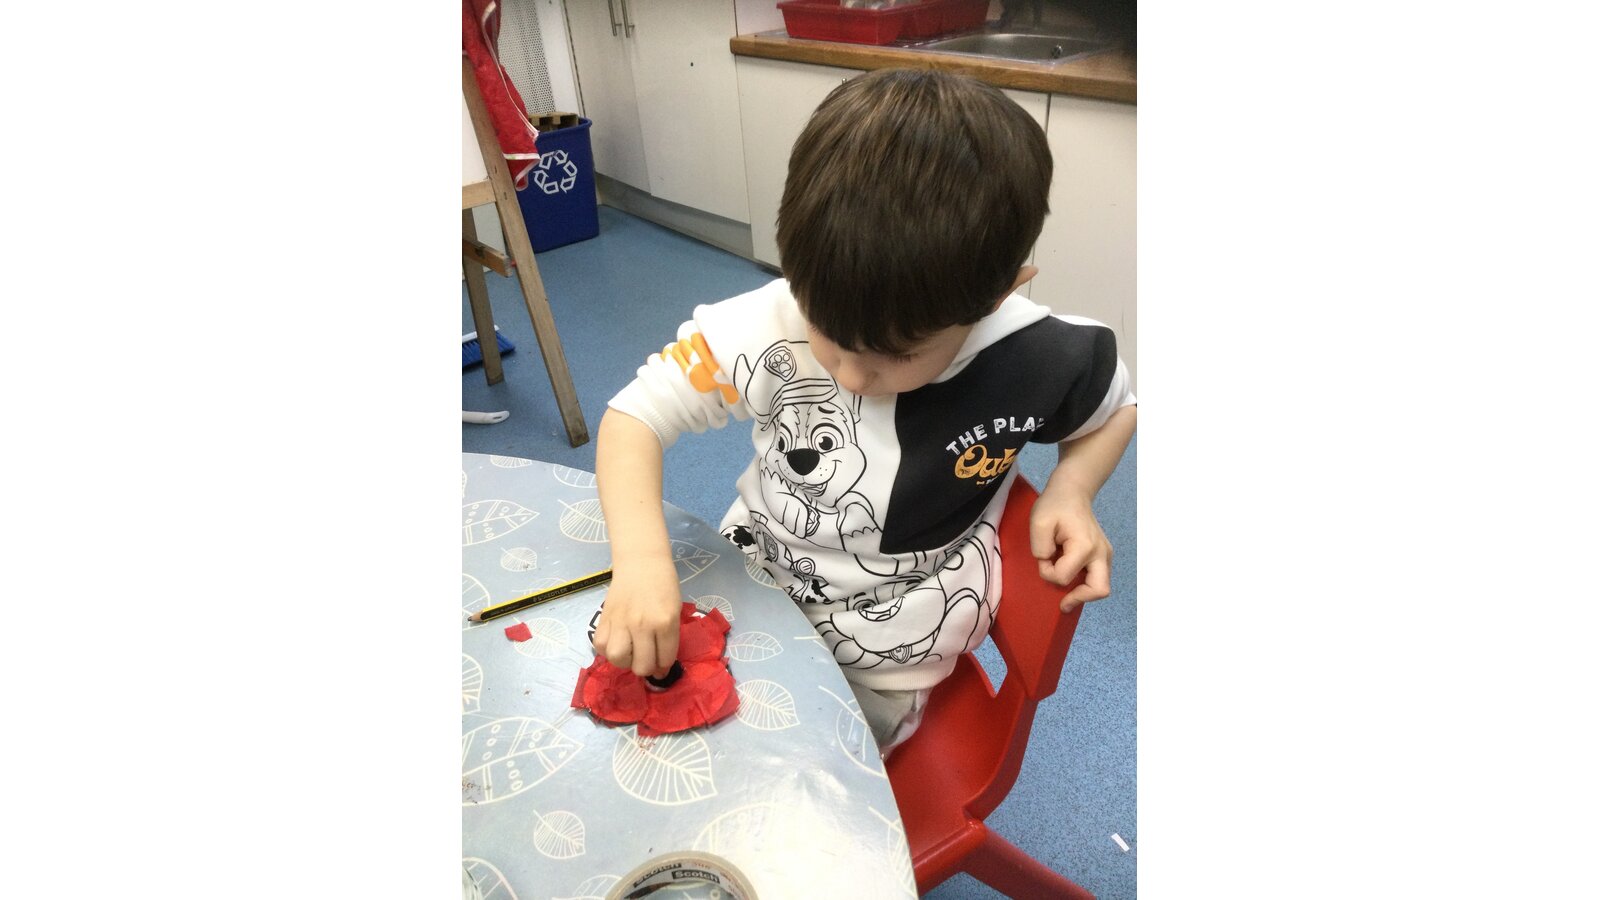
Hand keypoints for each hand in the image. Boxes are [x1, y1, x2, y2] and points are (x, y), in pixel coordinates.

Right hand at [591, 556, 680, 677]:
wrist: (641, 562)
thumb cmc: (664, 585)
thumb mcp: (675, 611)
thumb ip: (669, 638)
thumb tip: (660, 666)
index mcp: (665, 622)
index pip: (665, 659)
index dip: (665, 666)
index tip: (662, 665)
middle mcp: (642, 625)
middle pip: (642, 665)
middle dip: (646, 667)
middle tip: (647, 658)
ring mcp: (621, 622)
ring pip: (618, 659)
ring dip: (625, 661)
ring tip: (630, 652)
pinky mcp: (604, 618)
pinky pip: (600, 646)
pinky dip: (607, 650)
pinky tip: (616, 642)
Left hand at [1028, 486, 1112, 610]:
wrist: (1072, 492)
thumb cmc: (1055, 506)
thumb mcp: (1038, 522)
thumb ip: (1040, 548)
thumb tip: (1048, 563)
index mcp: (1085, 546)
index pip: (1064, 577)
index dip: (1048, 572)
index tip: (1043, 557)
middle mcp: (1101, 553)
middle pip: (1099, 590)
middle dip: (1078, 597)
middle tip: (1063, 602)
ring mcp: (1106, 555)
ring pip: (1101, 587)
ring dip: (1082, 591)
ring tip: (1065, 585)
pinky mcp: (1104, 556)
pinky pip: (1098, 579)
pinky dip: (1085, 584)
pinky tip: (1072, 577)